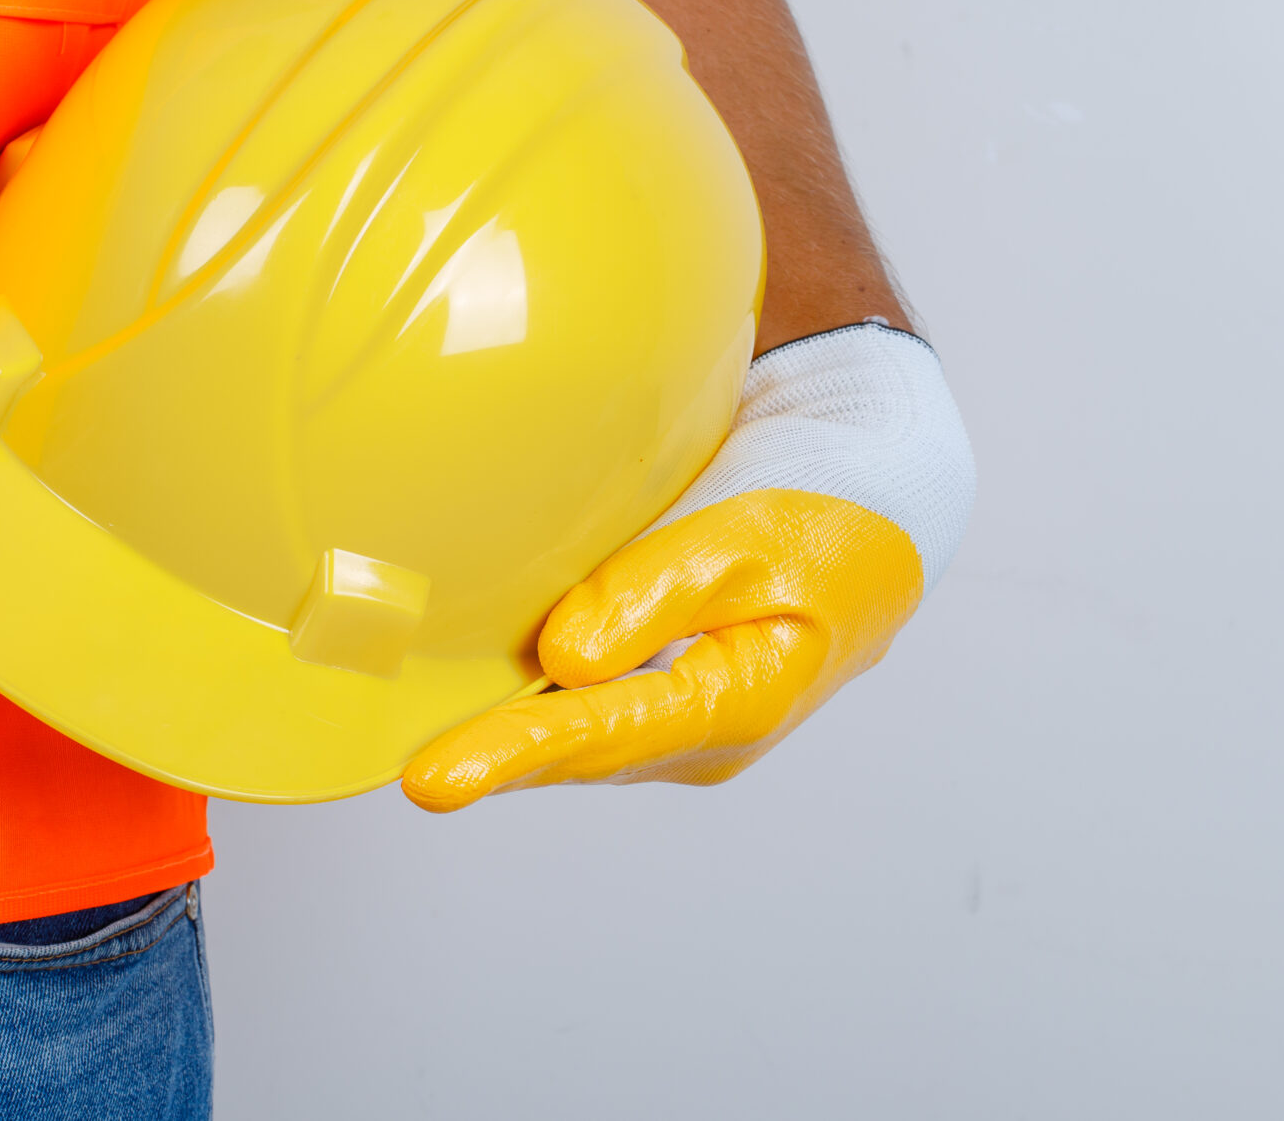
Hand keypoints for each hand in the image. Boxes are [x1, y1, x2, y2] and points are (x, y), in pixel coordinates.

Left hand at [403, 323, 972, 810]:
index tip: (437, 779)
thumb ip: (652, 594)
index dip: (515, 754)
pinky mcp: (664, 686)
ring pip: (583, 733)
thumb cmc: (822, 515)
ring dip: (510, 736)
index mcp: (739, 702)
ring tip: (422, 745)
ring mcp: (686, 717)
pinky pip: (589, 703)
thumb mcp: (746, 539)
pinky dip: (535, 700)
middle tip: (413, 775)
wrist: (869, 504)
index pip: (605, 733)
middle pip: (585, 750)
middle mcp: (706, 731)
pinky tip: (476, 690)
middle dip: (500, 759)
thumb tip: (565, 661)